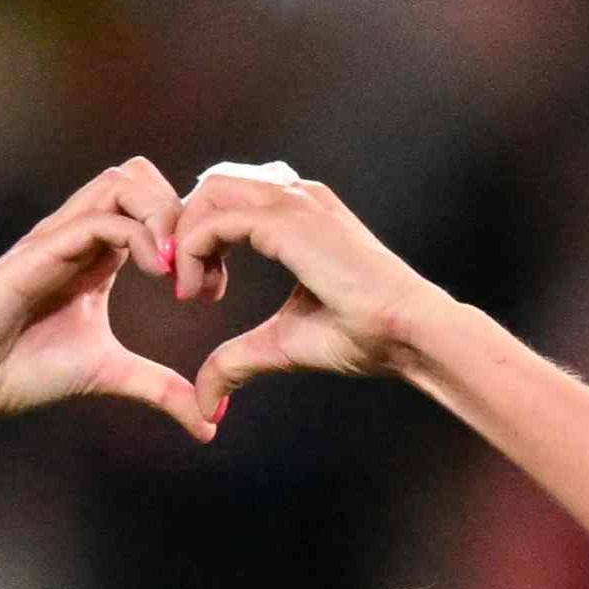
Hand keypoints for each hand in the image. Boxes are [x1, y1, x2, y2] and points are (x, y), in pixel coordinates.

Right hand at [0, 159, 213, 442]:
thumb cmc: (16, 370)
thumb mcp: (107, 375)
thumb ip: (159, 389)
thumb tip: (209, 424)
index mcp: (95, 254)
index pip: (153, 206)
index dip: (194, 237)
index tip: (211, 290)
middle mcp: (77, 235)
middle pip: (141, 175)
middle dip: (183, 215)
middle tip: (196, 277)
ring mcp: (57, 239)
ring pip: (122, 181)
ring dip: (162, 216)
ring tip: (174, 272)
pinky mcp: (38, 253)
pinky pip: (96, 220)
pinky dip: (137, 236)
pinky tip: (155, 275)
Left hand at [172, 170, 453, 422]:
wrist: (404, 332)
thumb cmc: (361, 335)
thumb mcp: (281, 345)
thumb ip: (237, 360)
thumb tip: (206, 403)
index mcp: (301, 213)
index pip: (231, 198)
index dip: (201, 238)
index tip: (199, 291)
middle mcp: (297, 196)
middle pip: (213, 185)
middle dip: (185, 231)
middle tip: (186, 287)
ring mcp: (294, 202)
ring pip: (210, 192)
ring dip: (184, 237)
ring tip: (188, 289)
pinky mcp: (288, 221)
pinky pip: (215, 220)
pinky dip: (191, 250)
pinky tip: (197, 291)